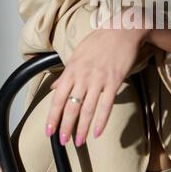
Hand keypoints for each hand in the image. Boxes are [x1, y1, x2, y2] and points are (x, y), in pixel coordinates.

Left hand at [45, 8, 149, 145]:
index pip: (58, 97)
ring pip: (87, 109)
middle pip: (71, 106)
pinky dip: (102, 121)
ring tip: (78, 141)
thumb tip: (53, 88)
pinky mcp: (114, 82)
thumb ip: (65, 73)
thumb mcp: (77, 53)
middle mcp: (83, 76)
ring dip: (82, 128)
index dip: (52, 116)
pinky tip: (98, 132)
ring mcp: (99, 80)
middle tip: (62, 141)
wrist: (122, 30)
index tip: (48, 130)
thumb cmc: (100, 40)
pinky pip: (107, 105)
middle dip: (65, 126)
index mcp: (72, 69)